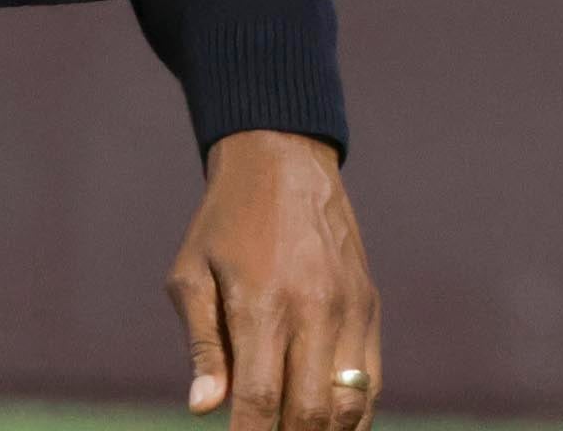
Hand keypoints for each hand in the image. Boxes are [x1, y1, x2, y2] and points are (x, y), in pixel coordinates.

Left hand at [166, 131, 378, 430]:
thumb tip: (204, 409)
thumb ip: (202, 345)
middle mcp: (313, 309)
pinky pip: (370, 381)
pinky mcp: (369, 305)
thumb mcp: (192, 274)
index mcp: (261, 303)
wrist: (282, 159)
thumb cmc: (224, 222)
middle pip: (309, 413)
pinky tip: (326, 423)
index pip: (261, 401)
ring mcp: (348, 308)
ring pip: (348, 405)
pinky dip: (352, 414)